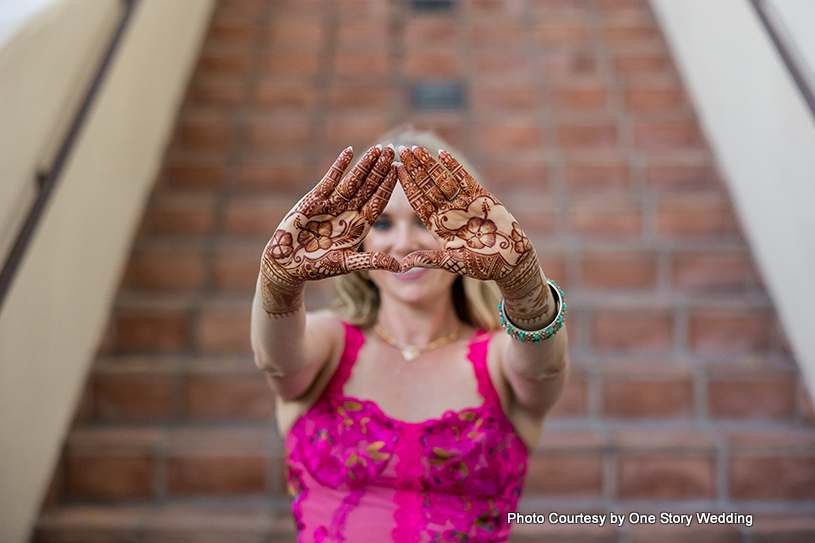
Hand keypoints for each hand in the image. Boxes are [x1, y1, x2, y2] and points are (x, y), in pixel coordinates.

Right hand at [260, 145, 398, 315]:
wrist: (288, 264)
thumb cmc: (317, 268)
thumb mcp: (347, 264)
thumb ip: (372, 262)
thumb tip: (401, 268)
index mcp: (359, 226)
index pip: (378, 202)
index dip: (388, 187)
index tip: (400, 171)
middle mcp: (349, 212)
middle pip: (369, 187)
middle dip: (380, 170)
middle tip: (392, 150)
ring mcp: (333, 204)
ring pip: (353, 180)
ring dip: (364, 164)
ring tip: (377, 148)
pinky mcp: (315, 199)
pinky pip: (330, 179)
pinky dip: (339, 165)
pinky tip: (349, 151)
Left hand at [394, 146, 551, 326]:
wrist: (511, 261)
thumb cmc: (482, 266)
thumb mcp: (452, 262)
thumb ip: (429, 259)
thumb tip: (402, 264)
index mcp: (438, 226)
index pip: (418, 202)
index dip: (407, 186)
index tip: (395, 170)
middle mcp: (448, 212)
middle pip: (427, 186)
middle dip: (414, 169)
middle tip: (400, 150)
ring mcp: (463, 203)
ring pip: (442, 179)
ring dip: (429, 164)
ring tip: (415, 149)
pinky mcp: (480, 197)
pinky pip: (464, 178)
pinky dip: (453, 166)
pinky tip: (441, 154)